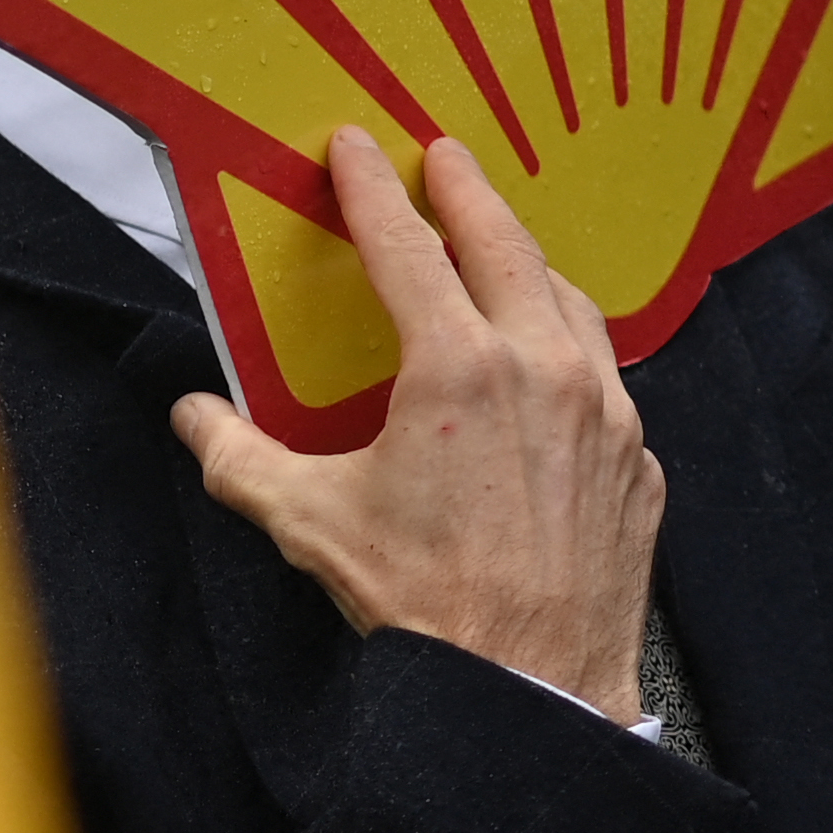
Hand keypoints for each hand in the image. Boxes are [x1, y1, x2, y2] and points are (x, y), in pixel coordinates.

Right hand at [170, 131, 661, 714]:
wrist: (530, 685)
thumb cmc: (425, 604)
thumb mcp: (308, 522)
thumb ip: (239, 457)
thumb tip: (192, 416)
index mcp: (460, 368)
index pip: (407, 248)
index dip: (373, 192)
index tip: (356, 147)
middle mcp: (545, 370)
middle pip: (507, 247)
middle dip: (469, 193)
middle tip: (444, 157)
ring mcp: (606, 412)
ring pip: (571, 306)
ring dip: (531, 267)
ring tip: (501, 248)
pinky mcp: (639, 459)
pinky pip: (606, 381)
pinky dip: (573, 352)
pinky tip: (552, 361)